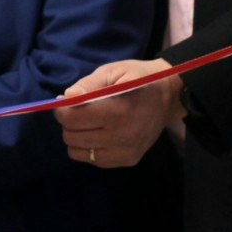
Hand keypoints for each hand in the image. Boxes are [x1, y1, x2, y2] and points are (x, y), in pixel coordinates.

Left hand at [58, 58, 181, 167]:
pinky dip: (89, 148)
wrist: (169, 97)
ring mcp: (125, 151)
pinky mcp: (129, 160)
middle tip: (79, 111)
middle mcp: (121, 136)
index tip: (67, 101)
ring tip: (90, 123)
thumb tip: (65, 98)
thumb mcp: (113, 71)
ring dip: (77, 136)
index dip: (62, 109)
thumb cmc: (138, 78)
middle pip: (71, 136)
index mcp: (117, 111)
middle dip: (68, 122)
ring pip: (77, 152)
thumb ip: (87, 85)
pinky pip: (93, 160)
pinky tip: (100, 134)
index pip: (70, 119)